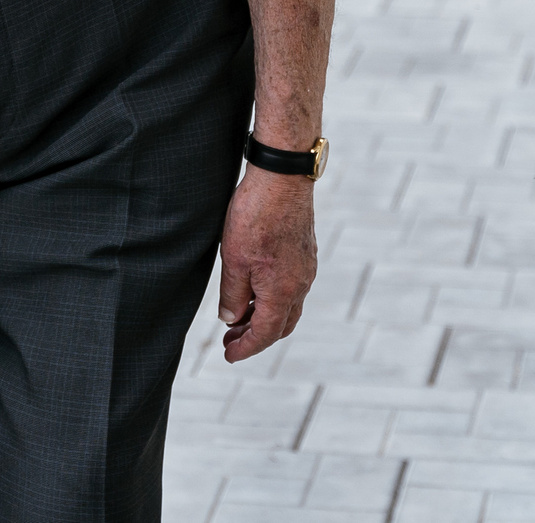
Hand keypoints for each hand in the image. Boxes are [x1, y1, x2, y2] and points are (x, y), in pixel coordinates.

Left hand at [216, 167, 316, 362]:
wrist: (282, 178)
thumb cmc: (255, 216)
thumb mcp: (234, 260)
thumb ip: (233, 295)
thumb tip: (230, 319)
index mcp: (282, 292)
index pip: (265, 334)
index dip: (245, 348)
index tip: (228, 355)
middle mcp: (300, 284)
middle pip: (281, 325)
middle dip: (256, 337)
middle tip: (230, 339)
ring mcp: (306, 268)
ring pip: (288, 306)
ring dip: (265, 316)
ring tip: (240, 314)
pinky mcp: (305, 252)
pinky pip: (293, 287)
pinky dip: (274, 298)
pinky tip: (257, 287)